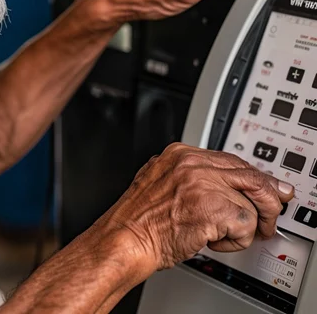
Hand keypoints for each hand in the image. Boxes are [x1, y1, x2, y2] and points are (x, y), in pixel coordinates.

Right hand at [96, 143, 293, 272]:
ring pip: (251, 204)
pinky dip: (234, 241)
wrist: (126, 237)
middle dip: (268, 199)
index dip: (253, 178)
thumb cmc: (138, 218)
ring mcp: (203, 183)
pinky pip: (246, 226)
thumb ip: (187, 174)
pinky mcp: (213, 208)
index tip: (267, 188)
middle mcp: (193, 163)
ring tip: (217, 233)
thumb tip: (218, 182)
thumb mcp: (158, 179)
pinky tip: (211, 240)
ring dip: (240, 227)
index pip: (232, 160)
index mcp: (180, 153)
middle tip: (269, 217)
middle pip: (251, 175)